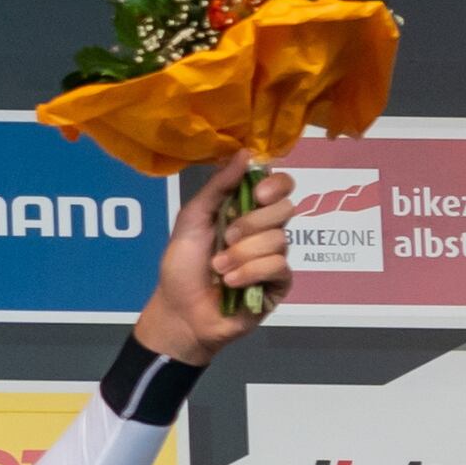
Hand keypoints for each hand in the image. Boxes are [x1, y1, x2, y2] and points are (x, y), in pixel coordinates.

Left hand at [134, 149, 297, 359]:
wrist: (180, 311)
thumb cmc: (182, 266)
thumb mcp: (191, 220)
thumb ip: (217, 187)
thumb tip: (244, 153)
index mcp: (246, 211)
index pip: (280, 186)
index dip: (276, 185)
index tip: (257, 194)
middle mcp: (266, 231)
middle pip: (286, 208)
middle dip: (252, 223)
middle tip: (226, 237)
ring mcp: (275, 257)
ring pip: (279, 240)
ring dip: (242, 254)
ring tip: (218, 269)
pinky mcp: (279, 283)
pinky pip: (278, 267)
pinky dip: (250, 273)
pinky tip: (231, 283)